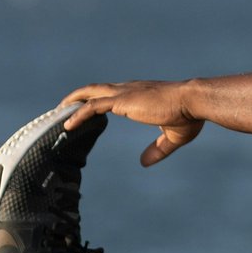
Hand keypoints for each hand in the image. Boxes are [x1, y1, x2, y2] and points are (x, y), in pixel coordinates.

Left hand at [59, 80, 203, 166]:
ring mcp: (124, 93)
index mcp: (140, 95)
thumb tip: (143, 162)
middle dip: (78, 97)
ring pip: (89, 93)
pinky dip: (78, 114)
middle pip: (96, 89)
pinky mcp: (122, 101)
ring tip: (58, 114)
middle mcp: (129, 89)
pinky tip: (67, 125)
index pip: (112, 94)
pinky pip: (93, 106)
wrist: (193, 102)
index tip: (87, 110)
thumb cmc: (188, 116)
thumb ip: (157, 150)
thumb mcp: (171, 137)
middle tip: (63, 108)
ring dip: (72, 103)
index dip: (98, 100)